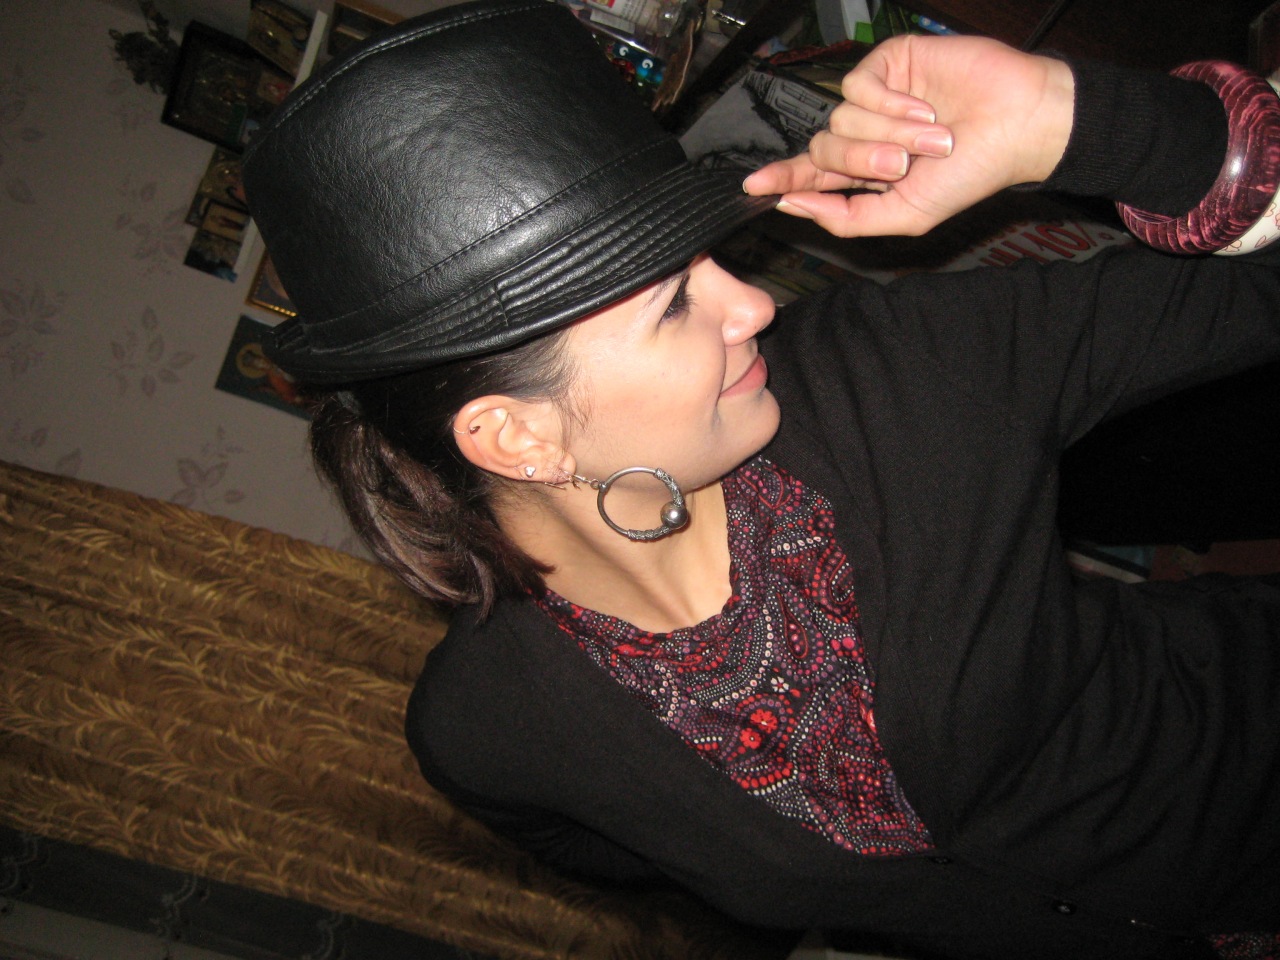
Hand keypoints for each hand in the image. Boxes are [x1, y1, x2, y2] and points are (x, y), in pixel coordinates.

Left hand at [741, 34, 1074, 237]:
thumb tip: (795, 207)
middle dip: (859, 161)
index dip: (783, 180)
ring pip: (840, 118)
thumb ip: (848, 217)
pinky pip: (857, 86)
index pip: (811, 175)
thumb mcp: (905, 216)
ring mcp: (875, 98)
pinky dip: (888, 103)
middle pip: (823, 150)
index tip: (752, 188)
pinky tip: (921, 107)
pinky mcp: (888, 64)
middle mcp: (865, 133)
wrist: (1015, 126)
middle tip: (903, 163)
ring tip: (930, 135)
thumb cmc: (968, 176)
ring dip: (885, 133)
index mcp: (866, 171)